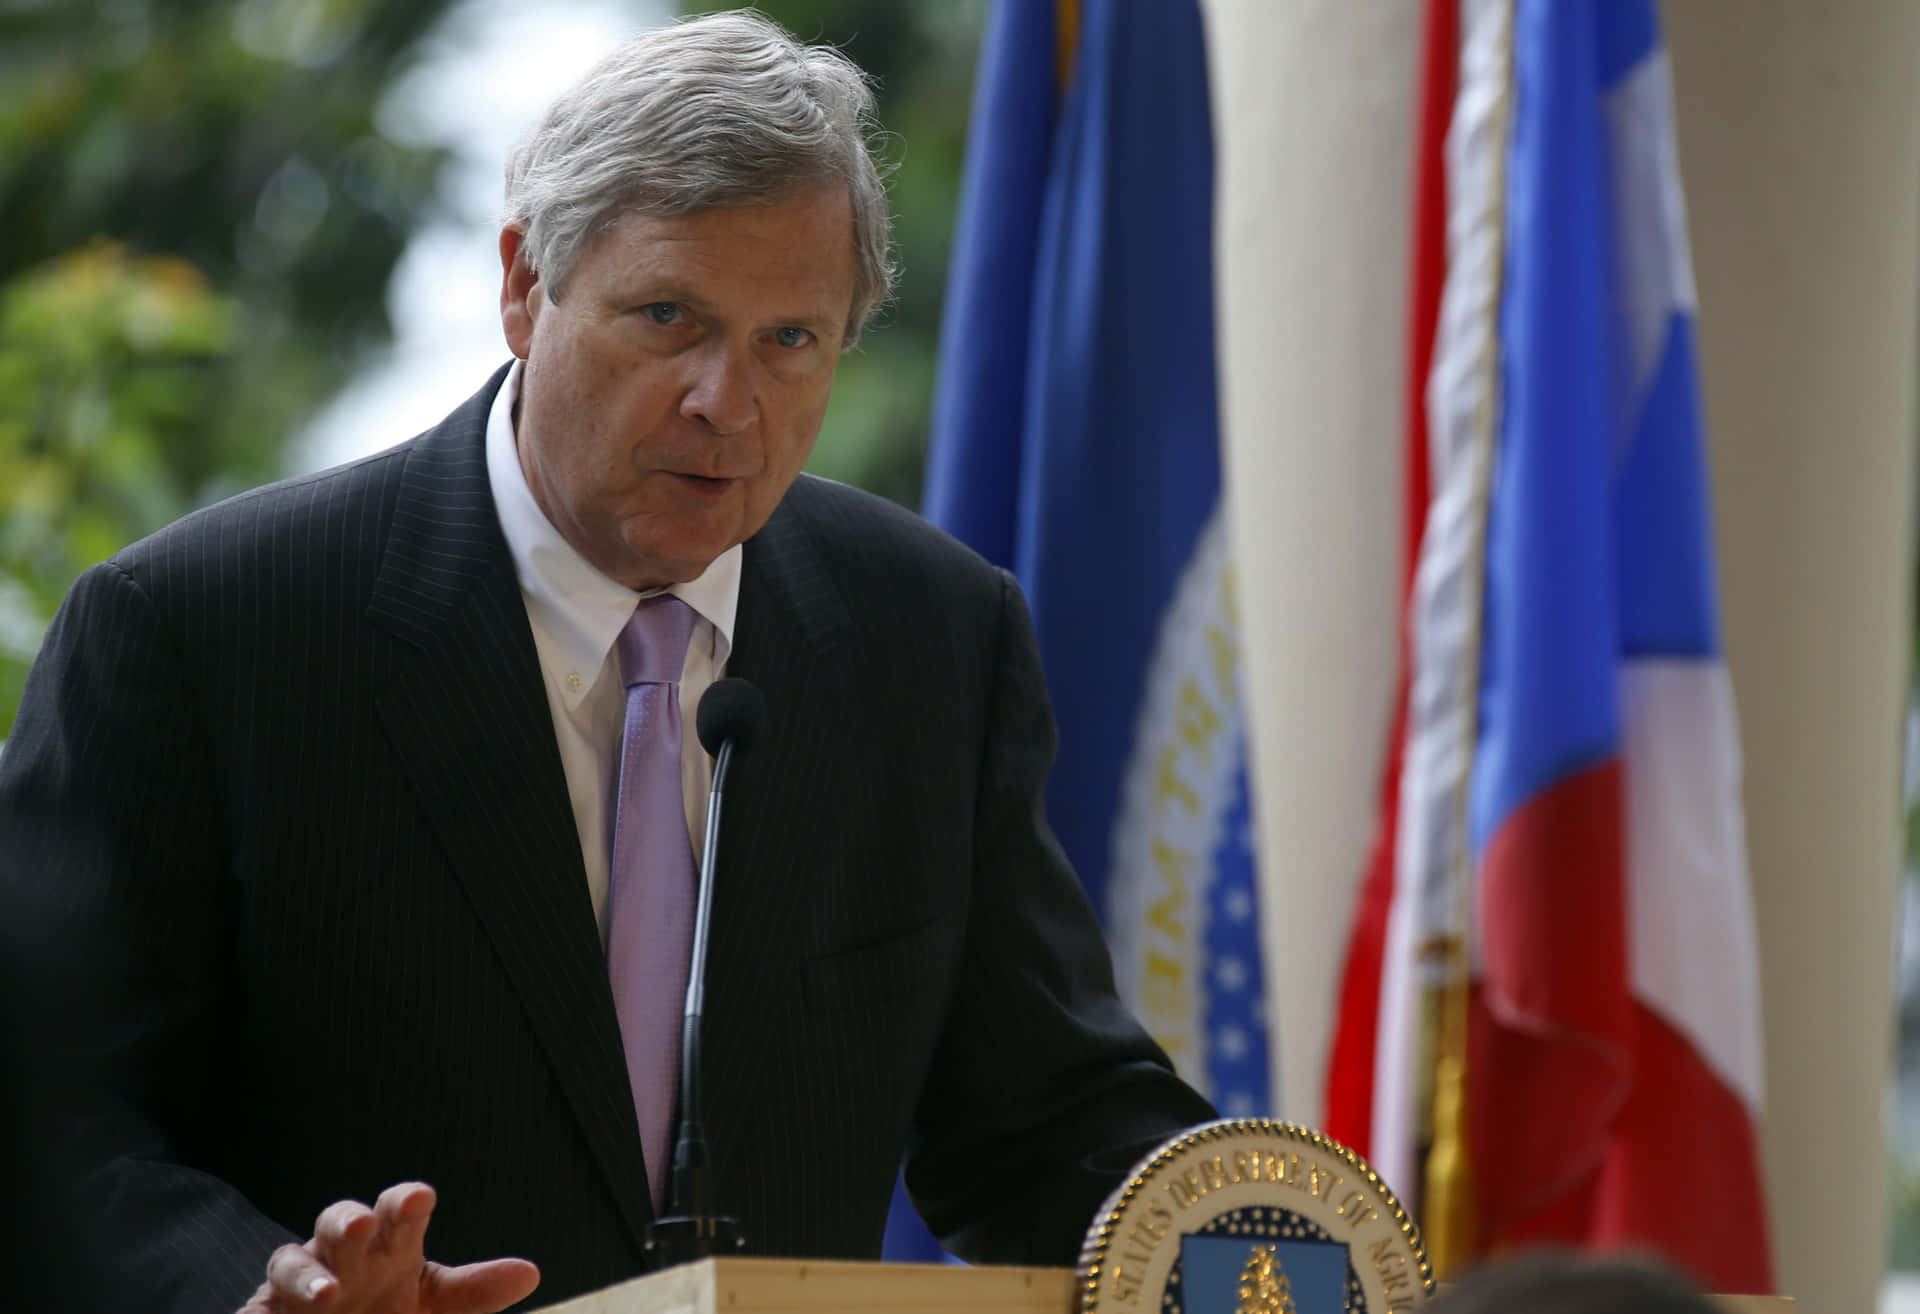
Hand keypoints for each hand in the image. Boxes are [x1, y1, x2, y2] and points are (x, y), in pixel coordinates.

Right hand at [238, 1181, 539, 1313]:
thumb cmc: (389, 1313)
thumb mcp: (433, 1308)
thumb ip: (474, 1293)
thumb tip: (530, 1273)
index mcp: (390, 1247)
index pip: (399, 1214)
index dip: (406, 1202)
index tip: (418, 1198)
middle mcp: (343, 1255)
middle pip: (343, 1222)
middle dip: (348, 1219)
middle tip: (360, 1223)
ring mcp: (300, 1280)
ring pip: (291, 1258)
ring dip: (307, 1272)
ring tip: (328, 1292)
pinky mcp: (264, 1310)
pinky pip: (260, 1303)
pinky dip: (271, 1308)